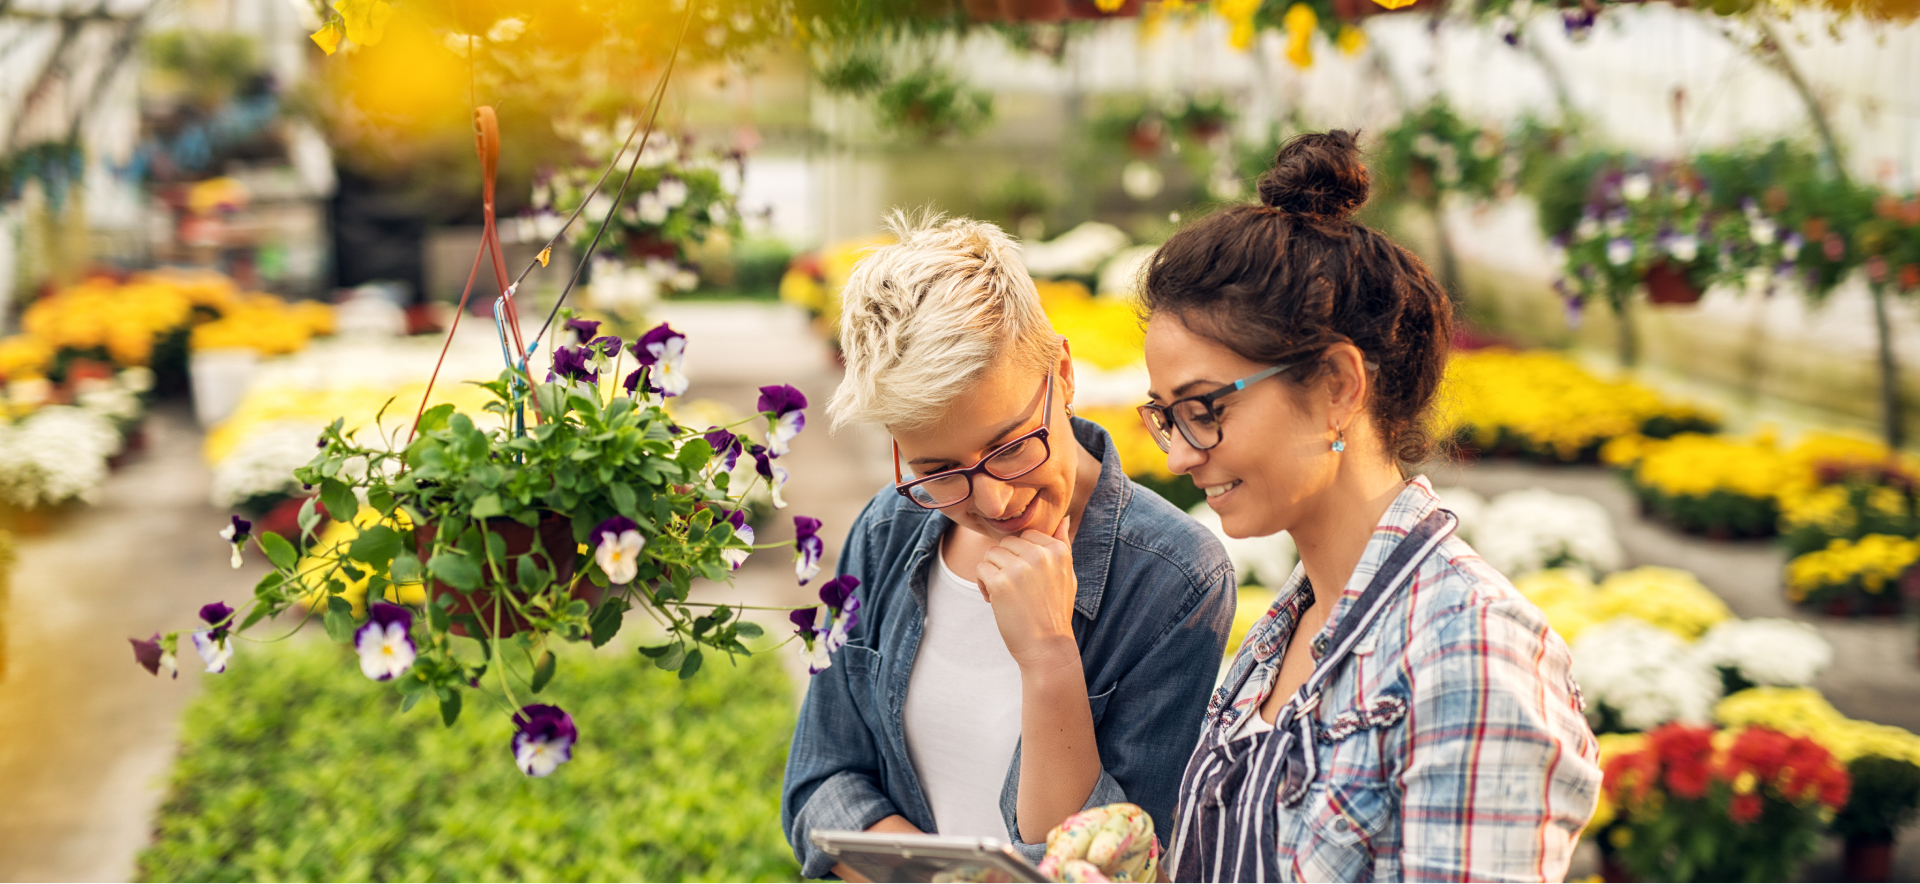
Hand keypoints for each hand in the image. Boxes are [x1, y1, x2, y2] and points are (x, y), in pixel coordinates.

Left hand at [977, 515, 1078, 668]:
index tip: (1025, 578)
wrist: (1047, 647)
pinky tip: (993, 600)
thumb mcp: (1068, 576)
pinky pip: (980, 568)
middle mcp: (1040, 555)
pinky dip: (982, 584)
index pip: (1025, 535)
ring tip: (1003, 594)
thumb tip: (1063, 519)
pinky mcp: (1001, 582)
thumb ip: (1064, 546)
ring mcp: (1020, 568)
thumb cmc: (1054, 613)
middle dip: (1004, 563)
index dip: (1019, 556)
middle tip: (1012, 588)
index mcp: (1058, 550)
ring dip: (991, 573)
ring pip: (990, 554)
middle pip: (1005, 543)